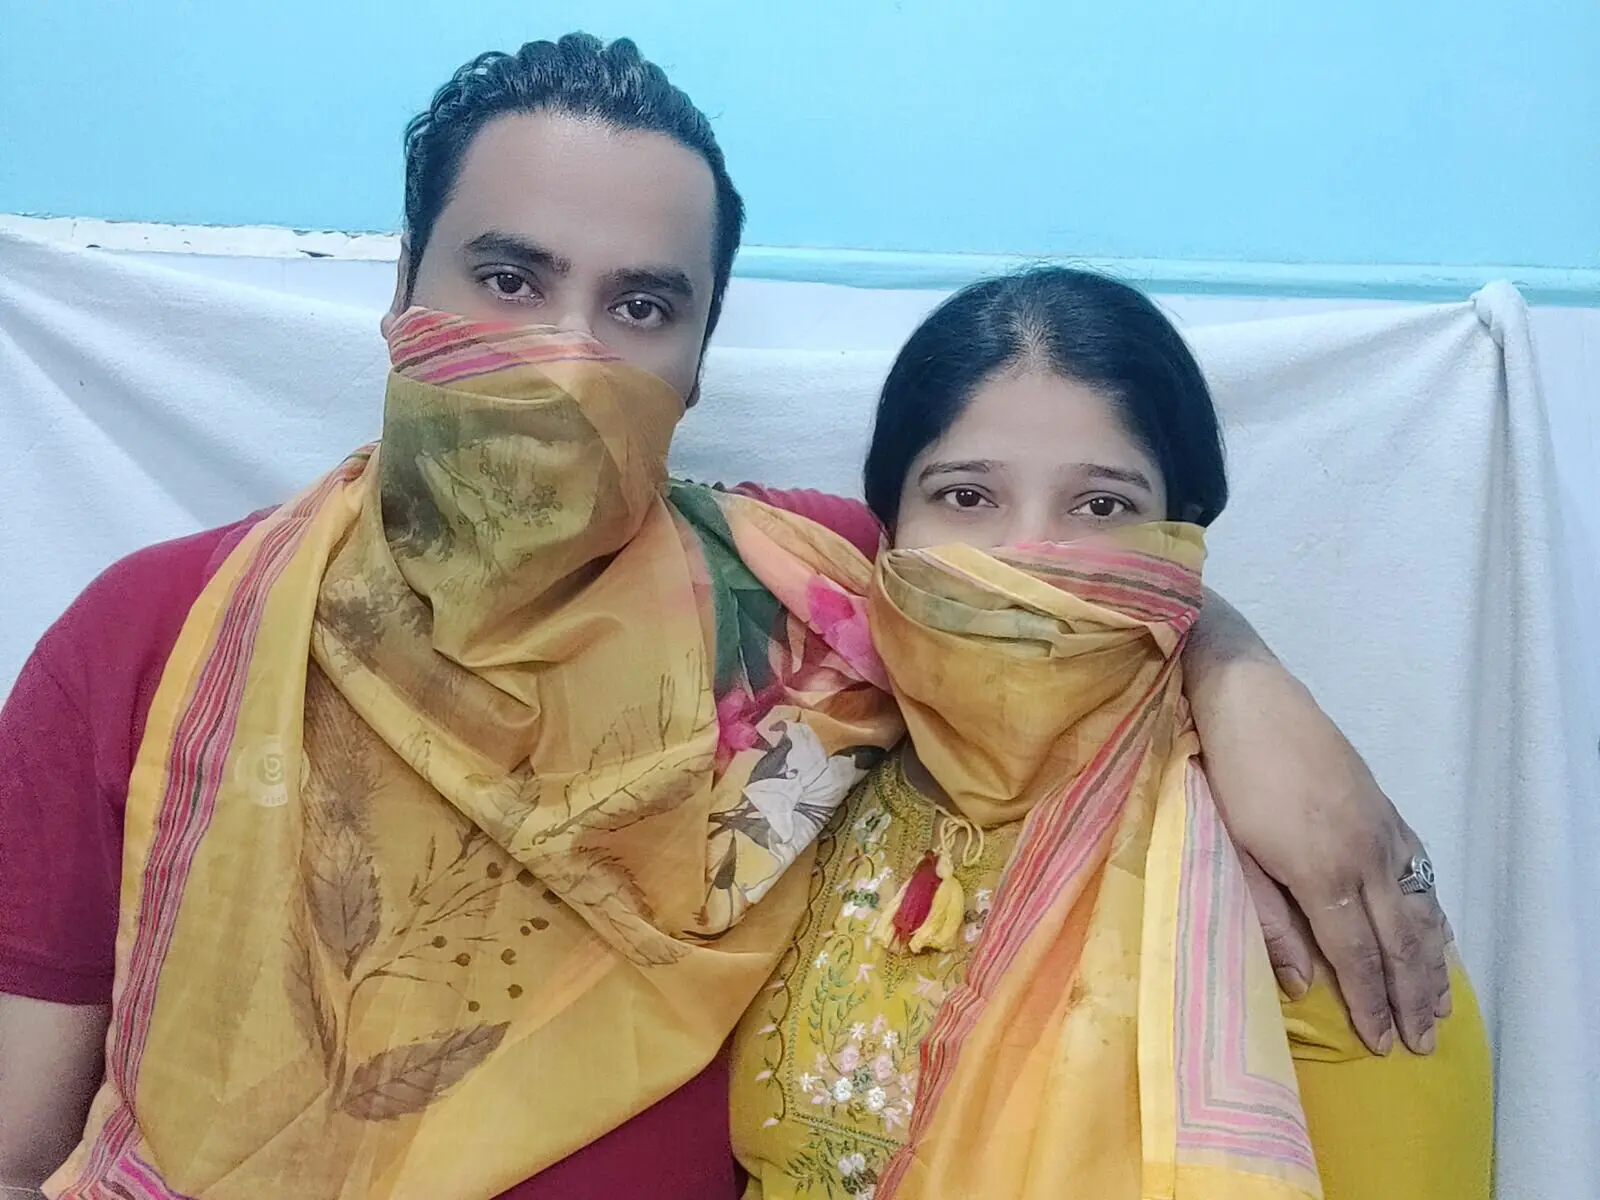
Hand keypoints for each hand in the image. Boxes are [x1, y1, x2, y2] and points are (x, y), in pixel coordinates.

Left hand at [1185, 596, 1450, 1055]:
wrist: (1245, 695)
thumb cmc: (1224, 774)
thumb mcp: (1232, 851)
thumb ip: (1269, 919)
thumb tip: (1304, 983)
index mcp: (1322, 871)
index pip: (1357, 955)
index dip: (1372, 1002)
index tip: (1384, 1043)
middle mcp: (1364, 854)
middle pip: (1400, 939)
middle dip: (1413, 994)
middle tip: (1424, 1041)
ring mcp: (1379, 827)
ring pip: (1419, 906)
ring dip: (1432, 959)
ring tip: (1440, 1002)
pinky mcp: (1382, 804)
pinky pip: (1420, 868)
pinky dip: (1432, 906)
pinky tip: (1436, 927)